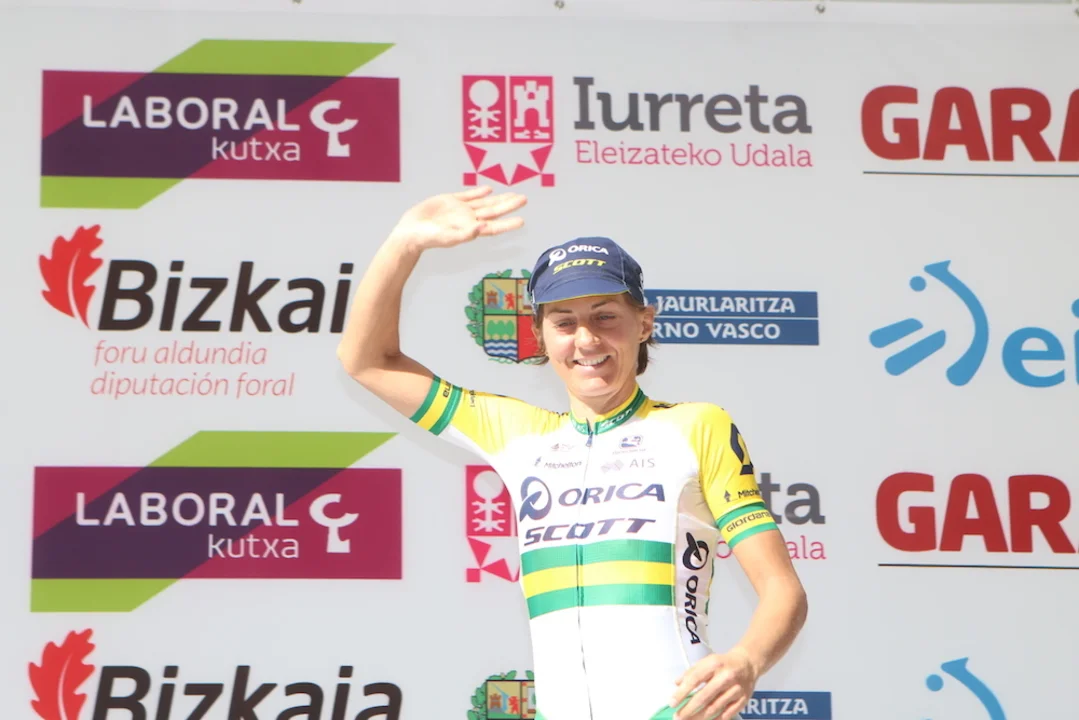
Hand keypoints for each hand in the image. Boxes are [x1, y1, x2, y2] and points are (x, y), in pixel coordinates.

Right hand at [389, 186, 525, 251]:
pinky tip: (488, 189)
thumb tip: (482, 228)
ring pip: (484, 202)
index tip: (522, 221)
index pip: (494, 226)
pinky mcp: (450, 201)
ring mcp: (460, 210)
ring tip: (513, 194)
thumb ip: (466, 234)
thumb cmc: (428, 239)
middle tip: (524, 199)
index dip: (508, 224)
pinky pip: (468, 195)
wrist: (410, 231)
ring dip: (499, 198)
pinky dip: (479, 192)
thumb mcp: (448, 237)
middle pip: (493, 211)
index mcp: (470, 229)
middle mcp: (468, 219)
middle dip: (509, 205)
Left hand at [671, 648, 758, 719]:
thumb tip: (677, 683)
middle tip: (677, 717)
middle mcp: (726, 677)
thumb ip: (691, 672)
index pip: (694, 679)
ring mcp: (736, 690)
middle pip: (704, 697)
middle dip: (689, 709)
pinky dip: (715, 719)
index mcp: (714, 664)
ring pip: (714, 708)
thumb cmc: (724, 663)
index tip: (672, 702)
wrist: (748, 663)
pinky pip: (727, 714)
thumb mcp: (706, 661)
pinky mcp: (743, 700)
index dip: (682, 693)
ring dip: (699, 717)